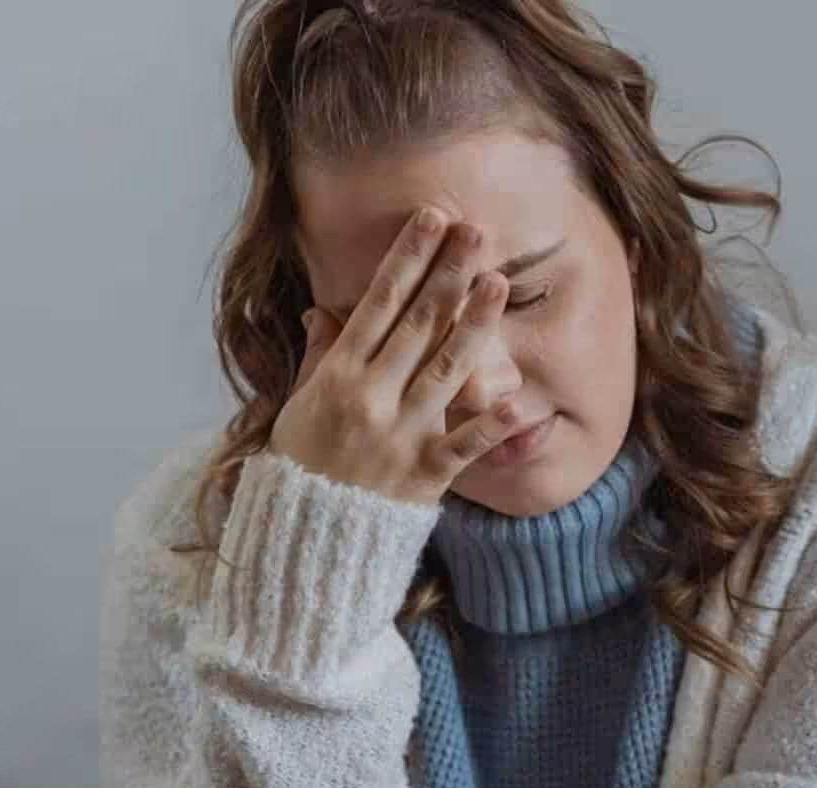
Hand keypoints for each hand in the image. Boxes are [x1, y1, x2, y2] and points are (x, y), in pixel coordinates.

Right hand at [269, 207, 520, 504]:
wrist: (306, 537)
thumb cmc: (303, 464)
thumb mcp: (299, 405)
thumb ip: (320, 357)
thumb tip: (323, 312)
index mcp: (338, 375)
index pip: (378, 304)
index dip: (407, 259)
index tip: (431, 220)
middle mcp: (372, 398)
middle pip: (418, 325)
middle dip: (448, 274)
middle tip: (476, 232)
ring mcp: (402, 435)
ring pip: (446, 370)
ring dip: (475, 324)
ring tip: (498, 284)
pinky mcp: (426, 473)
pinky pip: (464, 446)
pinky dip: (490, 425)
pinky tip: (518, 401)